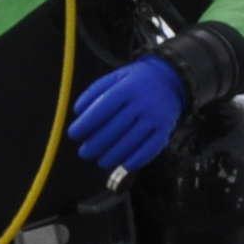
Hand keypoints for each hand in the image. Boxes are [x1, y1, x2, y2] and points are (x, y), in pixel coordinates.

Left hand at [67, 55, 190, 175]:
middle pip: (115, 129)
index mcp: (127, 88)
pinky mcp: (165, 130)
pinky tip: (124, 164)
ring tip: (101, 161)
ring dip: (112, 156)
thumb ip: (93, 93)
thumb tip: (77, 113)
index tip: (74, 134)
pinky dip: (136, 160)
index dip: (85, 124)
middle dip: (95, 144)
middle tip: (84, 152)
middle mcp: (143, 102)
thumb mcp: (114, 78)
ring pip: (130, 142)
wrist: (170, 81)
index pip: (102, 109)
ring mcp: (156, 117)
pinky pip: (150, 149)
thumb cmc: (134, 83)